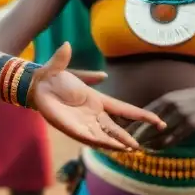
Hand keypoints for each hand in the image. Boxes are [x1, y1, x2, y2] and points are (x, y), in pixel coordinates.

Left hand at [29, 43, 165, 150]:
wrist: (35, 86)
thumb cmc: (51, 77)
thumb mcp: (58, 66)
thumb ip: (63, 58)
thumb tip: (68, 45)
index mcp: (97, 99)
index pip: (123, 108)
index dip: (140, 115)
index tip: (158, 121)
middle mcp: (93, 113)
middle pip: (116, 126)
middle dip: (129, 135)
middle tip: (145, 145)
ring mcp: (84, 121)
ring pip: (105, 134)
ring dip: (117, 142)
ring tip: (132, 149)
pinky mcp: (73, 128)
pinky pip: (89, 138)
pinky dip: (101, 142)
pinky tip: (111, 148)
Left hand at [132, 87, 194, 149]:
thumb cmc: (191, 99)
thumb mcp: (173, 98)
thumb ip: (160, 107)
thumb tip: (144, 116)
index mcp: (164, 99)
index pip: (143, 113)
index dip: (133, 123)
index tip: (122, 130)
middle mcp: (170, 106)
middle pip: (149, 123)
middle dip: (137, 134)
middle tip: (126, 142)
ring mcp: (181, 116)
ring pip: (160, 132)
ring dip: (149, 141)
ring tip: (139, 148)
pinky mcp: (191, 126)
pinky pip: (174, 138)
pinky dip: (164, 144)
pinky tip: (156, 149)